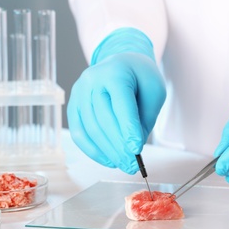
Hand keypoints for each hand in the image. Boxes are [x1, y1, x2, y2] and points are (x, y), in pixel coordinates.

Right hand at [67, 28, 165, 173]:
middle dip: (119, 146)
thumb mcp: (154, 91)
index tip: (136, 149)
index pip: (121, 103)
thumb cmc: (141, 77)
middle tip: (132, 165)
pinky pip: (79, 132)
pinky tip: (108, 159)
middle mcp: (92, 79)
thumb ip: (144, 117)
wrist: (122, 63)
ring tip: (123, 165)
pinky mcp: (74, 105)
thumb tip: (132, 147)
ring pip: (91, 128)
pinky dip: (92, 149)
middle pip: (104, 119)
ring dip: (107, 151)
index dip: (128, 128)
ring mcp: (79, 92)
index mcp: (115, 71)